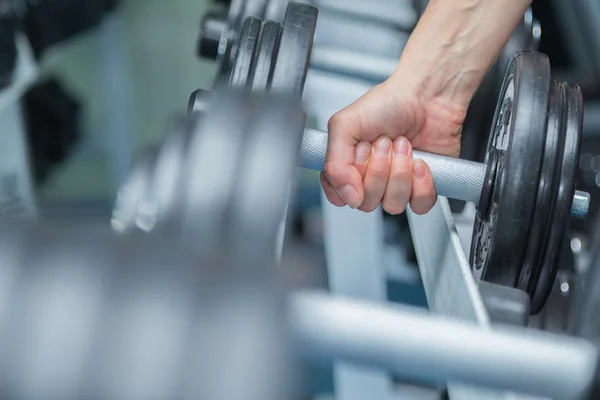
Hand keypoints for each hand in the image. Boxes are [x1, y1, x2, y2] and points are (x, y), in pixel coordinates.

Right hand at [321, 75, 464, 214]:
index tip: (359, 154)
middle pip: (367, 202)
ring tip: (403, 146)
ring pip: (393, 204)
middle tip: (384, 143)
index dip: (349, 181)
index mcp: (347, 166)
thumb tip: (348, 196)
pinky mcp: (422, 187)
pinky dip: (422, 183)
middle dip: (378, 170)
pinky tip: (420, 162)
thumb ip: (334, 163)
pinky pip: (419, 205)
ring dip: (400, 173)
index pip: (339, 196)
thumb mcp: (345, 124)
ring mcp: (396, 185)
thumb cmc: (388, 103)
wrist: (427, 95)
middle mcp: (370, 179)